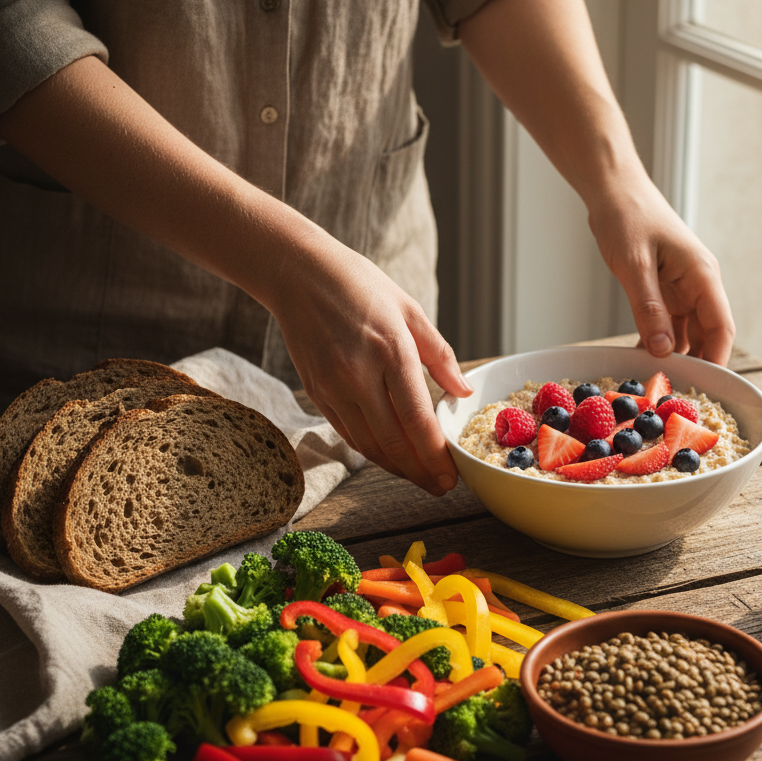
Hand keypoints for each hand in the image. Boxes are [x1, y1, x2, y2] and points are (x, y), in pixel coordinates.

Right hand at [267, 237, 472, 495]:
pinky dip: (372, 452)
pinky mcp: (316, 393)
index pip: (416, 420)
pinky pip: (348, 434)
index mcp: (390, 351)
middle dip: (420, 473)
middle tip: (441, 487)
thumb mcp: (409, 310)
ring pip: (368, 445)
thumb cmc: (358, 285)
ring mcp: (333, 388)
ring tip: (420, 478)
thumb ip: (440, 355)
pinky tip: (391, 458)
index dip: (435, 456)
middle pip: (393, 443)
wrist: (298, 273)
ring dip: (396, 469)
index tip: (452, 475)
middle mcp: (359, 375)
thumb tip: (463, 392)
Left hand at [458, 0, 735, 366]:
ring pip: (685, 333)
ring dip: (674, 357)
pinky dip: (656, 343)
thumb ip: (648, 308)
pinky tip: (641, 362)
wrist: (612, 189)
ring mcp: (680, 288)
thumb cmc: (626, 217)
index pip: (722, 328)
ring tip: (658, 385)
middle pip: (707, 335)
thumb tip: (662, 350)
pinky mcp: (662, 289)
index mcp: (702, 276)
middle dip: (696, 365)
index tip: (705, 390)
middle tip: (676, 396)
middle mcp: (698, 284)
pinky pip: (665, 324)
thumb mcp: (634, 265)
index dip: (717, 361)